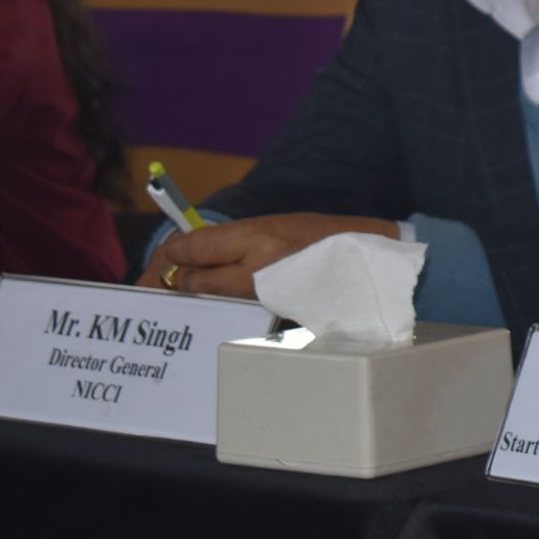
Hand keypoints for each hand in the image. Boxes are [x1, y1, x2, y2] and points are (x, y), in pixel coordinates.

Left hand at [149, 213, 398, 298]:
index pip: (194, 247)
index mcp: (259, 236)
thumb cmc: (324, 236)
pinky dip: (224, 305)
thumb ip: (235, 238)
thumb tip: (190, 250)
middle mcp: (258, 268)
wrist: (368, 263)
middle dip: (179, 279)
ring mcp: (265, 295)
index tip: (169, 253)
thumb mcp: (277, 224)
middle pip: (194, 280)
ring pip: (210, 298)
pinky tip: (223, 300)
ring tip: (193, 288)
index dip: (173, 252)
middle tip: (170, 278)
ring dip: (198, 293)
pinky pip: (234, 309)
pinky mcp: (272, 315)